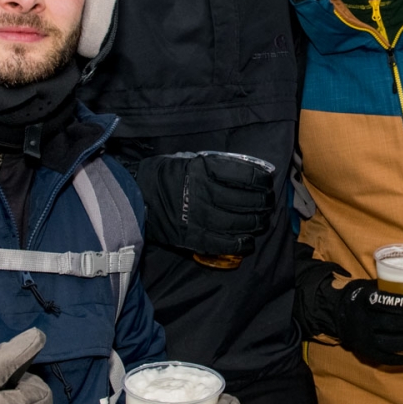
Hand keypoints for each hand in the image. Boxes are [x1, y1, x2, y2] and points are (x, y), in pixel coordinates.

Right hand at [138, 152, 275, 256]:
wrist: (135, 196)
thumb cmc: (164, 175)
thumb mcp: (188, 159)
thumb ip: (214, 165)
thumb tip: (245, 172)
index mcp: (203, 169)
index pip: (245, 174)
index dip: (262, 180)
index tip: (267, 182)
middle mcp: (203, 193)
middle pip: (245, 200)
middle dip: (263, 202)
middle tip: (267, 203)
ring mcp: (198, 217)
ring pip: (238, 222)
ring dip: (255, 222)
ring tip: (260, 221)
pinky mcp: (192, 237)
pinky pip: (224, 244)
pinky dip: (240, 244)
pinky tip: (248, 241)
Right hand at [334, 278, 402, 365]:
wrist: (341, 316)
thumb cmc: (365, 299)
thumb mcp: (371, 287)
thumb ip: (389, 288)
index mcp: (362, 300)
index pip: (378, 302)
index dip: (397, 303)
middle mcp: (361, 320)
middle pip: (388, 324)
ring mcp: (363, 339)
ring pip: (389, 344)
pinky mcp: (366, 354)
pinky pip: (386, 359)